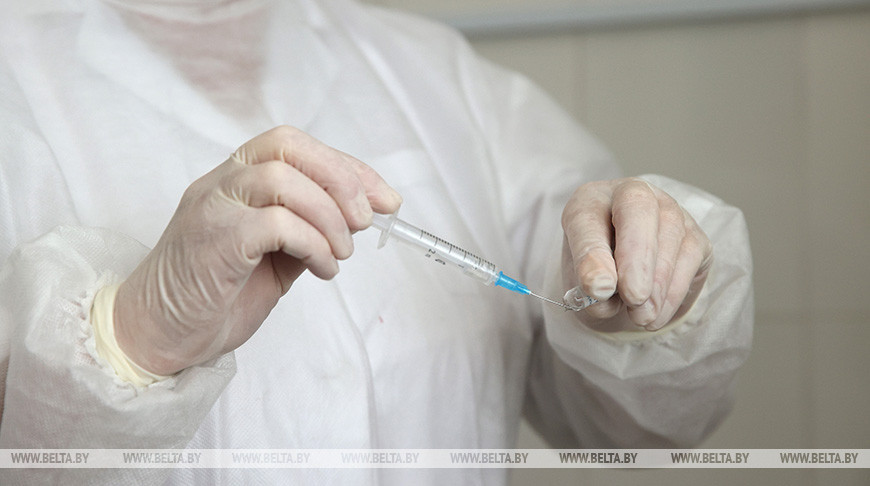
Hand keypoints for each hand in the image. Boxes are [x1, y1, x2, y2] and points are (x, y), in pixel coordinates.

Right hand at [113, 126, 401, 374]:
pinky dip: (312, 244)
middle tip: (367, 222)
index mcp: (237, 180)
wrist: (158, 335)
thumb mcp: (276, 258)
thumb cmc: (215, 296)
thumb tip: (358, 218)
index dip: (348, 167)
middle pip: (289, 146)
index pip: (296, 146)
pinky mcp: (213, 240)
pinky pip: (274, 223)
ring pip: (282, 179)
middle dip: (342, 179)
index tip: (386, 200)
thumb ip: (308, 230)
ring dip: (328, 217)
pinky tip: (322, 270)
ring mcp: (213, 207)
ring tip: (339, 255)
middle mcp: (222, 183)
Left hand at [561, 178, 712, 331]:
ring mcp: (668, 208)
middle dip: (636, 255)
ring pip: (670, 232)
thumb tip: (605, 298)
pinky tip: (656, 315)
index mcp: (589, 201)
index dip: (592, 253)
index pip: (587, 218)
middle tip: (633, 297)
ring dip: (657, 282)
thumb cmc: (598, 274)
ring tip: (640, 317)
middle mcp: (629, 194)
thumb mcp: (581, 283)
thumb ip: (587, 287)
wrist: (625, 281)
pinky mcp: (694, 233)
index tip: (597, 288)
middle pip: (637, 207)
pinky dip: (673, 292)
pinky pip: (689, 256)